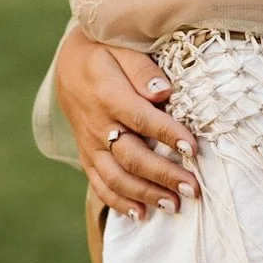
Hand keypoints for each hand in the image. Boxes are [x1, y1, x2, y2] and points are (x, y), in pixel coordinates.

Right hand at [56, 26, 198, 219]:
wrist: (68, 62)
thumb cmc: (105, 50)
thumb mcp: (122, 47)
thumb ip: (142, 70)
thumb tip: (164, 92)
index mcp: (108, 95)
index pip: (142, 119)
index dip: (168, 134)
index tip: (193, 148)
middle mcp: (98, 124)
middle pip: (131, 155)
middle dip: (163, 175)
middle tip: (193, 189)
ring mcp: (91, 144)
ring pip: (115, 176)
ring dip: (145, 194)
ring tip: (173, 205)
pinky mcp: (87, 155)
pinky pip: (100, 183)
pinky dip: (118, 202)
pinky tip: (141, 215)